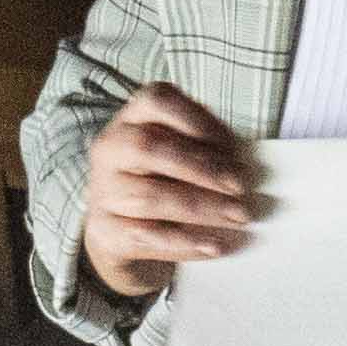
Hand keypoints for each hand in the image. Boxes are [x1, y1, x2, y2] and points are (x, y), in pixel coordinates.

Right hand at [78, 84, 259, 295]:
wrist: (122, 232)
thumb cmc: (163, 182)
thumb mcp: (183, 156)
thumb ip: (209, 152)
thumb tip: (243, 168)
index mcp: (133, 118)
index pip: (157, 99)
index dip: (197, 119)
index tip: (232, 146)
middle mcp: (111, 148)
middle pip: (150, 147)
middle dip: (202, 168)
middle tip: (241, 187)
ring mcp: (103, 190)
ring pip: (149, 196)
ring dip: (201, 207)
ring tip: (237, 216)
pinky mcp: (105, 231)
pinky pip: (145, 237)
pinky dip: (184, 242)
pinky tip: (213, 246)